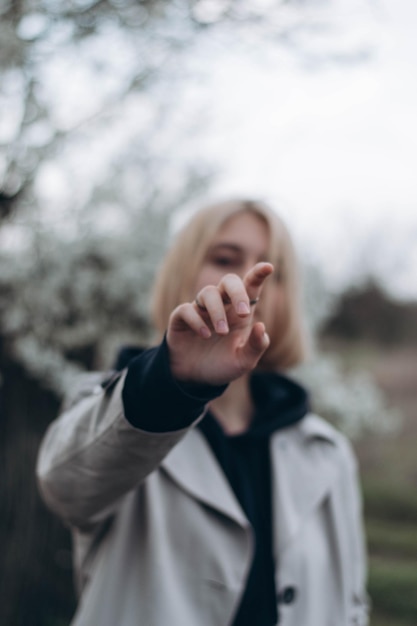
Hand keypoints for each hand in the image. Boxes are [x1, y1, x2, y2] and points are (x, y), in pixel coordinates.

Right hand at [166, 262, 272, 385]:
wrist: (195, 379)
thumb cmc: (222, 365)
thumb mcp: (244, 362)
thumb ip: (256, 346)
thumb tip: (261, 325)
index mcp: (239, 312)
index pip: (250, 287)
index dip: (258, 274)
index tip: (269, 267)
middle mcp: (221, 306)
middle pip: (229, 281)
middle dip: (238, 292)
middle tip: (244, 313)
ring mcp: (200, 310)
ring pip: (208, 292)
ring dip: (218, 312)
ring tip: (221, 333)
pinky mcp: (181, 318)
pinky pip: (187, 309)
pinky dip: (197, 321)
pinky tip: (204, 335)